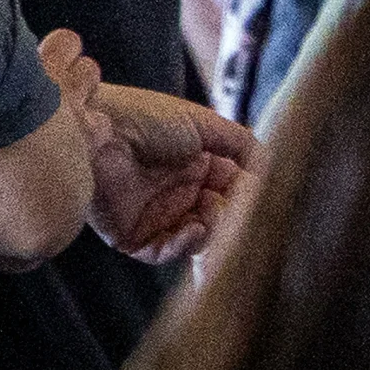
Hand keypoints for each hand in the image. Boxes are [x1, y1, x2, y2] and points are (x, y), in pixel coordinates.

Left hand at [38, 33, 258, 263]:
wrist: (98, 129)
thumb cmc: (146, 118)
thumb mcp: (205, 124)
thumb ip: (241, 145)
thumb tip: (271, 167)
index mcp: (195, 166)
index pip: (232, 190)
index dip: (247, 196)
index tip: (262, 197)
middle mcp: (177, 192)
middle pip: (218, 218)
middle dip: (232, 217)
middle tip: (238, 210)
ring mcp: (155, 216)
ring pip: (196, 240)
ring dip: (211, 230)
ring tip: (210, 213)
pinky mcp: (131, 236)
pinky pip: (164, 252)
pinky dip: (184, 245)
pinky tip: (194, 228)